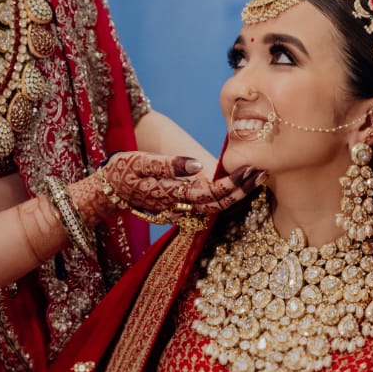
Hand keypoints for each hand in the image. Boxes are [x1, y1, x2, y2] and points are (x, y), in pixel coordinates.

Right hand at [70, 154, 261, 226]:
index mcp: (174, 194)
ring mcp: (180, 210)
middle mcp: (180, 206)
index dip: (234, 183)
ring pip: (216, 207)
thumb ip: (168, 164)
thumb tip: (195, 165)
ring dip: (237, 194)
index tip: (252, 168)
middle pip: (220, 204)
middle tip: (265, 171)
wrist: (107, 191)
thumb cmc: (122, 171)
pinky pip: (208, 206)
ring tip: (257, 176)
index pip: (212, 192)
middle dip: (243, 190)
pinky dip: (225, 197)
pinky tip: (237, 185)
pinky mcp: (179, 207)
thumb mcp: (139, 162)